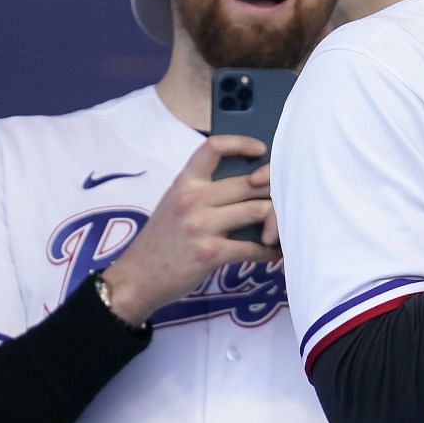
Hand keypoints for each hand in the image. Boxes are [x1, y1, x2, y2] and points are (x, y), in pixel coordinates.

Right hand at [99, 136, 280, 323]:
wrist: (136, 278)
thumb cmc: (162, 241)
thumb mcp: (174, 205)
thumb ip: (204, 192)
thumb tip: (251, 184)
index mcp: (184, 182)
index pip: (214, 147)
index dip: (242, 144)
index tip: (261, 151)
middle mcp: (193, 198)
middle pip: (251, 182)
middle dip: (275, 192)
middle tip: (287, 202)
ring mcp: (201, 225)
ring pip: (259, 210)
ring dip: (277, 223)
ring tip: (281, 231)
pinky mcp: (210, 252)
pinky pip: (254, 246)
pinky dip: (270, 251)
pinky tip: (275, 254)